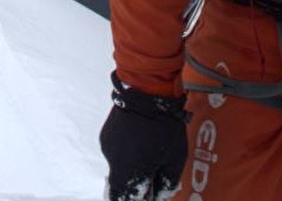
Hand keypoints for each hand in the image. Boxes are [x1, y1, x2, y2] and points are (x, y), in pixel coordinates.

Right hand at [99, 72, 189, 200]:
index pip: (127, 200)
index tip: (150, 195)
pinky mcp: (107, 135)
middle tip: (147, 185)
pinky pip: (116, 153)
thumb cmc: (164, 126)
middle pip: (119, 188)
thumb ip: (167, 182)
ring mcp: (108, 147)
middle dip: (131, 191)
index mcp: (129, 173)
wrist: (146, 92)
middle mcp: (113, 163)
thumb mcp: (175, 158)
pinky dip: (126, 154)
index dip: (140, 200)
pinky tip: (141, 143)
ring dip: (130, 170)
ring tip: (148, 157)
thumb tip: (160, 193)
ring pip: (117, 169)